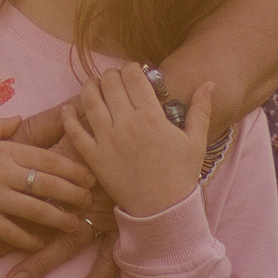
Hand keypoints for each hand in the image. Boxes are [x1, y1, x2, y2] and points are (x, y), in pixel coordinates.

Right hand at [0, 116, 96, 252]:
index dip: (71, 168)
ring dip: (58, 219)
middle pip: (46, 184)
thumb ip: (1, 127)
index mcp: (3, 151)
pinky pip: (11, 232)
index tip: (89, 176)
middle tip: (88, 200)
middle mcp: (2, 173)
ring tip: (75, 224)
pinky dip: (28, 239)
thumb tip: (21, 117)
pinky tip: (41, 243)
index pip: (45, 158)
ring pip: (34, 210)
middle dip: (72, 193)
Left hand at [62, 66, 214, 219]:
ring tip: (93, 85)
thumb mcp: (197, 141)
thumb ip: (201, 109)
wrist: (163, 209)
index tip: (133, 71)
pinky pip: (75, 132)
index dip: (131, 68)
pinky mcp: (94, 157)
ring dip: (89, 87)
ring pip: (90, 101)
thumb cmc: (181, 175)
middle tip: (114, 78)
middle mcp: (126, 124)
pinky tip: (68, 108)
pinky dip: (69, 117)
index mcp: (151, 116)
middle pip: (110, 84)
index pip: (134, 77)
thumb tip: (209, 83)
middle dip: (111, 75)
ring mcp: (107, 140)